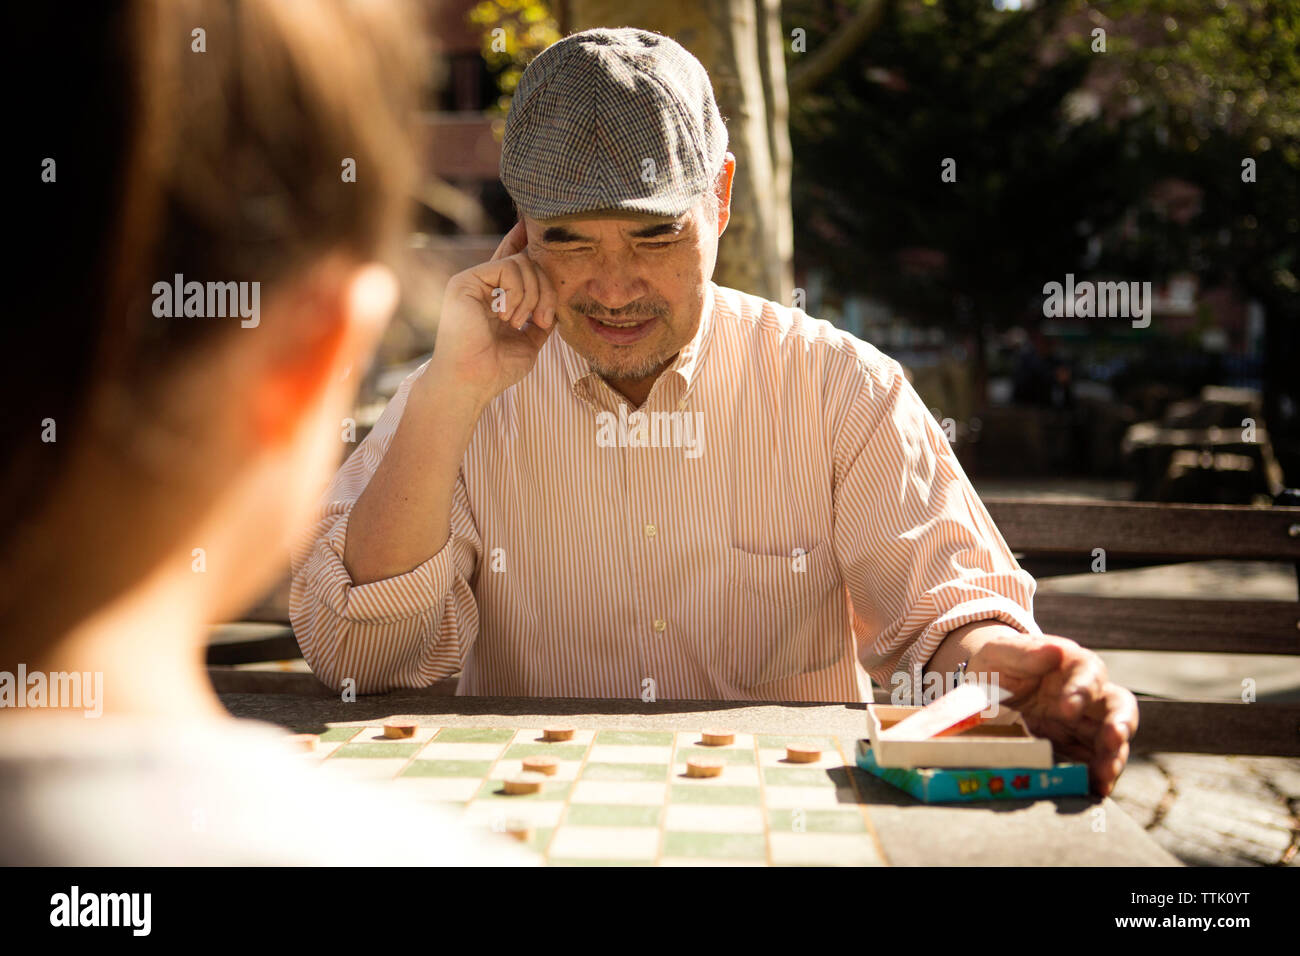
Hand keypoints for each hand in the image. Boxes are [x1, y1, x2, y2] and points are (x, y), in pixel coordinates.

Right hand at [428, 221, 558, 403]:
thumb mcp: (529, 342)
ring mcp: (473, 281)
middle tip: (540, 320)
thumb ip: (540, 320)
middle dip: (545, 291)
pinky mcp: (465, 281)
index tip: (532, 224)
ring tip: (517, 323)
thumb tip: (556, 306)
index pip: (514, 261)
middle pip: (529, 263)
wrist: (473, 382)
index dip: (524, 241)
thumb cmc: (496, 369)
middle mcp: (483, 285)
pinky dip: (516, 292)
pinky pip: (507, 267)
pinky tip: (505, 316)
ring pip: (521, 263)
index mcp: (496, 296)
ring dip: (532, 296)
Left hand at [967, 632, 1137, 796]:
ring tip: (1105, 776)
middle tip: (1113, 740)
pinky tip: (1093, 790)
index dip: (1084, 689)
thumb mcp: (1001, 653)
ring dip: (1112, 758)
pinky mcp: (1076, 749)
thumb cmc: (999, 666)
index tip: (1068, 707)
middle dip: (1119, 724)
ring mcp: (1085, 724)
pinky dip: (1097, 777)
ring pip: (1113, 741)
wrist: (986, 690)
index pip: (1090, 673)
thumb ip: (1025, 653)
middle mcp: (1088, 695)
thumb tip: (1054, 650)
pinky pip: (1094, 764)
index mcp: (1072, 665)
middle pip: (1118, 707)